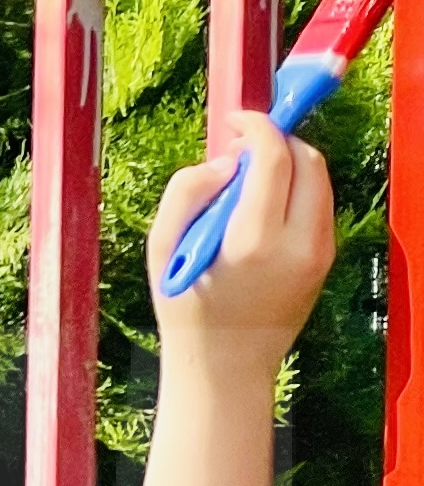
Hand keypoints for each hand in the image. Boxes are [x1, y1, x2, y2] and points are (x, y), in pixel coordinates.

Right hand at [149, 107, 335, 368]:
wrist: (224, 365)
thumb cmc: (186, 307)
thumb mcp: (161, 247)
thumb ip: (187, 192)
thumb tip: (225, 161)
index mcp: (252, 239)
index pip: (274, 158)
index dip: (258, 127)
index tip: (238, 120)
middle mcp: (298, 244)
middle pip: (308, 161)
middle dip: (278, 142)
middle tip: (242, 147)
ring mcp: (318, 253)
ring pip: (319, 180)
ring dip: (289, 165)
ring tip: (248, 181)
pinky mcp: (325, 260)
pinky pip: (318, 205)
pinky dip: (295, 192)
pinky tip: (261, 209)